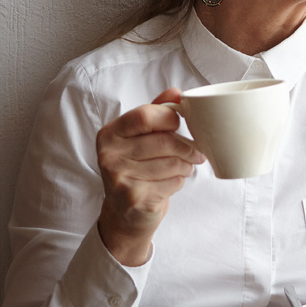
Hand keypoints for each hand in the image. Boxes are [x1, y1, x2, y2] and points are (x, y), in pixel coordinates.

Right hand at [95, 88, 205, 265]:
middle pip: (164, 141)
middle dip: (187, 147)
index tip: (180, 125)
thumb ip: (156, 111)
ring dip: (186, 165)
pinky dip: (180, 182)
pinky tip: (171, 183)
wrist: (124, 214)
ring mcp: (119, 178)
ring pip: (172, 163)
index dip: (171, 118)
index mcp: (109, 133)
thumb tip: (176, 92)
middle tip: (196, 152)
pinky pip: (172, 183)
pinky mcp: (134, 199)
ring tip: (183, 167)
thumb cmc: (136, 167)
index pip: (146, 116)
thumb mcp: (139, 137)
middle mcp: (109, 155)